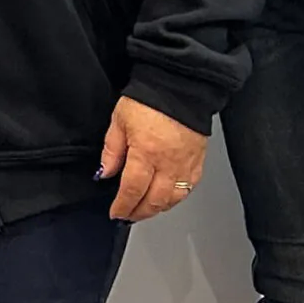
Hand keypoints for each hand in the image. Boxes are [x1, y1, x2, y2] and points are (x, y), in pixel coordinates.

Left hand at [97, 96, 207, 220]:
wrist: (179, 86)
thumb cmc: (148, 99)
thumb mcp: (119, 120)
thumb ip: (112, 150)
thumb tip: (105, 173)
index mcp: (145, 153)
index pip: (132, 190)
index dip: (122, 206)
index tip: (115, 213)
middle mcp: (168, 164)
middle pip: (154, 201)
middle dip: (138, 213)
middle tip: (127, 216)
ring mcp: (186, 165)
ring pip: (172, 199)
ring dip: (157, 209)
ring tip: (144, 210)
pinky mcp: (198, 162)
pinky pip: (188, 189)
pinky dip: (175, 198)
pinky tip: (165, 198)